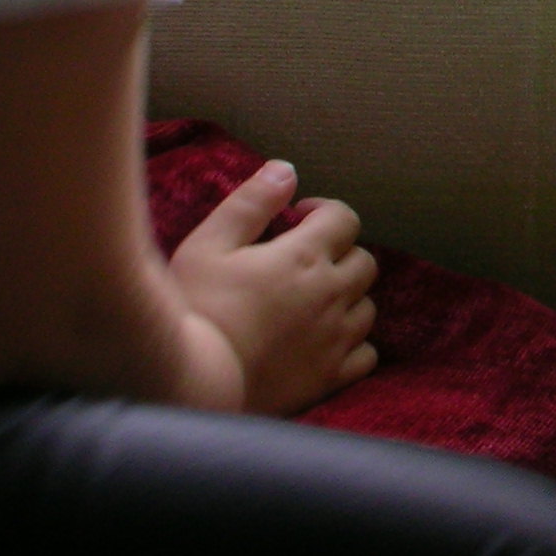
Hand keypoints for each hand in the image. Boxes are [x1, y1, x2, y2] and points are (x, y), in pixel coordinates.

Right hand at [167, 161, 378, 415]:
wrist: (189, 385)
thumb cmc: (192, 309)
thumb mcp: (208, 244)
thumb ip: (251, 203)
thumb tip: (286, 170)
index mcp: (305, 257)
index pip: (344, 219)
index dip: (324, 212)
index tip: (297, 219)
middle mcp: (330, 295)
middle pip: (363, 261)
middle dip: (339, 253)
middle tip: (302, 262)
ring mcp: (334, 339)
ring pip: (367, 306)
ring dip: (347, 297)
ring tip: (311, 301)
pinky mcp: (330, 378)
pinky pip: (366, 354)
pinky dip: (354, 343)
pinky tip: (324, 342)